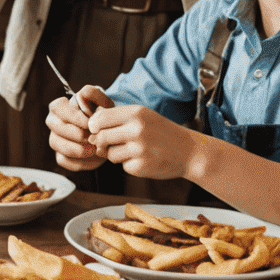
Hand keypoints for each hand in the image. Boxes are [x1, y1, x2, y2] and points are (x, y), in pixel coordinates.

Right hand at [45, 95, 106, 170]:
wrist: (107, 131)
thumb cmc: (102, 113)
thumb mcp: (102, 101)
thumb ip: (93, 94)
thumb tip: (82, 95)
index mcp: (60, 107)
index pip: (57, 108)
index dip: (72, 116)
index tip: (89, 122)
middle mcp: (54, 122)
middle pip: (54, 127)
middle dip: (75, 134)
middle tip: (92, 137)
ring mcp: (56, 140)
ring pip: (56, 144)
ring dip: (77, 148)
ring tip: (94, 148)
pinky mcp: (62, 156)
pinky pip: (63, 160)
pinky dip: (79, 161)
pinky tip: (93, 156)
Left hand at [85, 104, 199, 180]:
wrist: (189, 151)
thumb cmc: (161, 132)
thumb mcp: (142, 116)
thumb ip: (116, 119)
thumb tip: (90, 129)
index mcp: (136, 113)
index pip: (99, 119)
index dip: (94, 126)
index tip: (98, 130)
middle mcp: (137, 130)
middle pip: (101, 137)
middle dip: (102, 142)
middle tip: (112, 143)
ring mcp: (140, 149)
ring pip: (110, 154)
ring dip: (116, 154)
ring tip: (133, 150)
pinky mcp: (141, 167)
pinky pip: (123, 166)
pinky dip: (129, 164)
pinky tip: (143, 159)